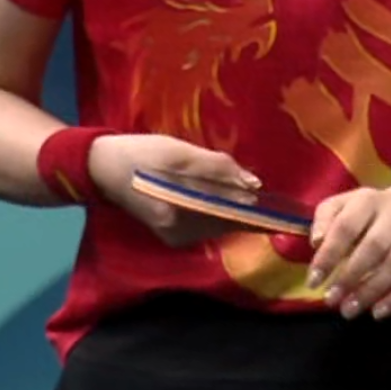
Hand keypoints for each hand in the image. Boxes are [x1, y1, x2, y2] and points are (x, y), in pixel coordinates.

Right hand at [88, 132, 261, 249]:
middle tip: (277, 202)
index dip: (260, 216)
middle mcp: (178, 233)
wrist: (103, 167)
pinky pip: (206, 225)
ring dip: (236, 212)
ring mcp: (174, 237)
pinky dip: (220, 213)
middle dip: (251, 212)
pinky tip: (228, 200)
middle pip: (227, 224)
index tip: (287, 216)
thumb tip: (254, 184)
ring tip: (258, 199)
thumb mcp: (180, 152)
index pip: (231, 218)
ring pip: (218, 225)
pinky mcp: (173, 234)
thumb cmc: (142, 154)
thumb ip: (217, 168)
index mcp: (178, 213)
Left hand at [308, 187, 390, 318]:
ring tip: (348, 311)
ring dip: (371, 292)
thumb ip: (324, 219)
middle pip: (375, 247)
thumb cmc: (364, 213)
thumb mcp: (339, 205)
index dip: (329, 255)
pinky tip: (378, 313)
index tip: (313, 281)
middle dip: (350, 277)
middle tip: (331, 300)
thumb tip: (317, 242)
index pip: (346, 227)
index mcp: (368, 200)